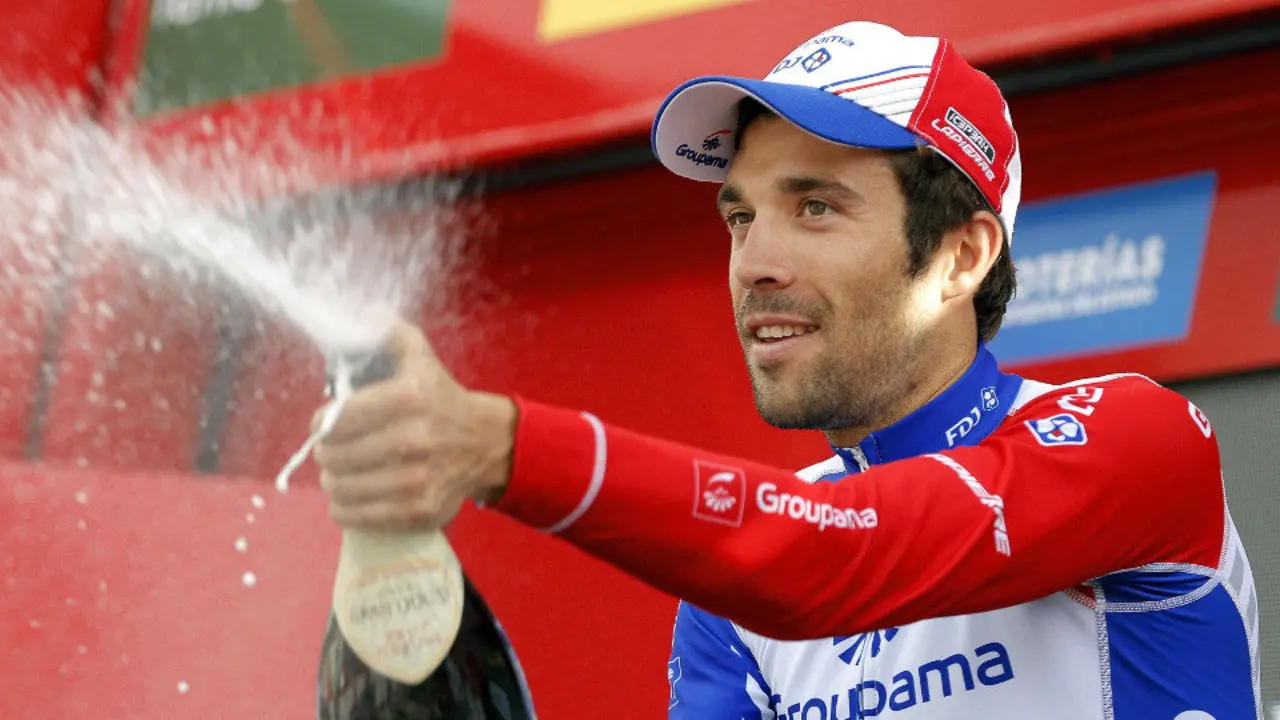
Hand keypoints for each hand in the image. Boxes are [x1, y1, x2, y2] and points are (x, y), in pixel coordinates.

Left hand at [312, 319, 516, 530]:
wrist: (486, 443)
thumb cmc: (441, 400)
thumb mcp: (420, 358)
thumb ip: (388, 332)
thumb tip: (364, 315)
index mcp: (410, 397)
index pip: (339, 417)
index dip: (322, 423)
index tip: (324, 425)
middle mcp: (415, 439)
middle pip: (336, 455)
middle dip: (327, 453)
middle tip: (333, 451)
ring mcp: (418, 480)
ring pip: (342, 488)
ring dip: (333, 481)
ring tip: (340, 474)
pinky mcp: (419, 511)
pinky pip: (357, 516)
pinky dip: (344, 509)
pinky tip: (349, 496)